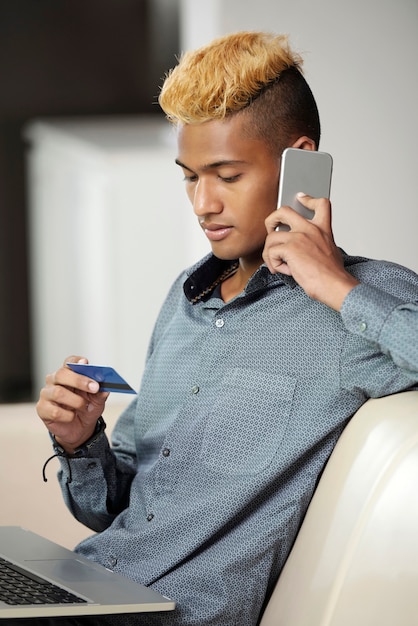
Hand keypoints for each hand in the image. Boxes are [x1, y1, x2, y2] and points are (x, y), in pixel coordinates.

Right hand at [36, 356, 108, 453]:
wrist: (79, 429)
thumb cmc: (86, 409)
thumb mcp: (97, 401)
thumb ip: (100, 393)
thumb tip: (105, 388)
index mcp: (68, 374)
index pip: (69, 362)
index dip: (76, 361)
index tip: (86, 363)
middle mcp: (54, 381)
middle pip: (61, 374)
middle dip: (79, 380)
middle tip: (94, 387)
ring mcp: (46, 394)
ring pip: (58, 393)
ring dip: (76, 401)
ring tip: (85, 407)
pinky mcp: (42, 409)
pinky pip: (55, 411)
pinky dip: (68, 415)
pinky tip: (72, 417)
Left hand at [263, 194, 358, 310]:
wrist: (334, 285)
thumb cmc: (332, 274)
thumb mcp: (331, 251)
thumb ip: (318, 243)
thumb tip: (304, 250)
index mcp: (323, 229)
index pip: (320, 204)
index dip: (308, 200)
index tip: (300, 198)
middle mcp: (310, 229)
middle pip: (283, 211)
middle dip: (271, 220)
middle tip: (271, 231)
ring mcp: (299, 237)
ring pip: (271, 237)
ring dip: (270, 253)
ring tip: (279, 265)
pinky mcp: (290, 248)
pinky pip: (271, 252)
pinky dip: (274, 264)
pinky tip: (284, 270)